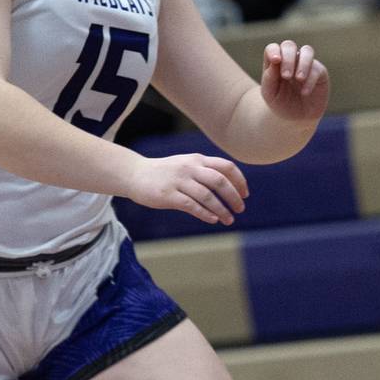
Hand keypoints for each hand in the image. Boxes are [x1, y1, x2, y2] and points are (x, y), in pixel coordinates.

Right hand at [125, 153, 248, 225]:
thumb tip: (230, 186)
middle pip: (220, 181)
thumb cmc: (165, 173)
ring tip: (229, 220)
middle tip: (240, 208)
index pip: (226, 166)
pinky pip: (191, 205)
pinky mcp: (168, 195)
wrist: (134, 174)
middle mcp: (190, 168)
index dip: (239, 181)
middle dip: (234, 196)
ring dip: (221, 209)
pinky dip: (205, 213)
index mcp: (197, 159)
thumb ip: (205, 171)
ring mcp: (178, 181)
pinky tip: (213, 220)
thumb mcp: (186, 164)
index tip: (245, 194)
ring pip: (207, 195)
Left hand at [261, 39, 329, 123]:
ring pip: (307, 51)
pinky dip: (310, 80)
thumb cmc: (280, 103)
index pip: (273, 48)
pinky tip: (304, 92)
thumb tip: (275, 61)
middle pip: (289, 45)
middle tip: (286, 76)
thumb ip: (269, 78)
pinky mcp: (320, 73)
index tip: (275, 61)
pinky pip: (317, 70)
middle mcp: (291, 60)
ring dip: (303, 63)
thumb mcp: (270, 94)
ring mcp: (306, 64)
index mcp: (276, 62)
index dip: (274, 51)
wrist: (295, 119)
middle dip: (288, 58)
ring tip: (299, 79)